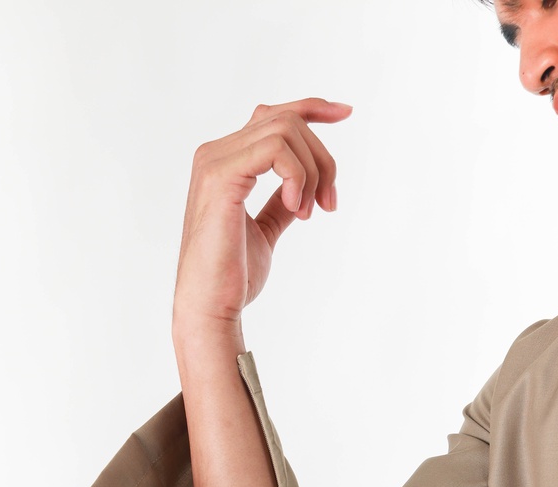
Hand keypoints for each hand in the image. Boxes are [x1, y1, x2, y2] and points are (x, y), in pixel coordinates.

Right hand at [172, 98, 351, 332]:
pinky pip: (276, 148)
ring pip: (285, 129)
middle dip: (322, 159)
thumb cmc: (232, 277)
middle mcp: (215, 153)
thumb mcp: (265, 231)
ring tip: (310, 212)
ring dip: (313, 171)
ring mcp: (215, 161)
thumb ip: (280, 204)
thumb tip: (303, 188)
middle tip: (328, 205)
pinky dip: (298, 176)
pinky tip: (298, 210)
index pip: (272, 116)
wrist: (211, 306)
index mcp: (224, 163)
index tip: (346, 113)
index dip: (312, 108)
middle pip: (287, 120)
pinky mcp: (220, 176)